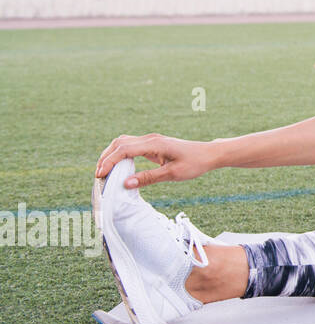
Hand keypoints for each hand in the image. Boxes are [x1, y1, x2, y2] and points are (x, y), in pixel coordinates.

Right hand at [93, 133, 215, 188]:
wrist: (208, 154)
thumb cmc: (194, 163)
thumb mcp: (172, 174)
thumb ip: (149, 178)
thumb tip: (125, 184)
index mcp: (154, 144)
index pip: (124, 149)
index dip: (109, 162)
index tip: (99, 175)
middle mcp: (150, 139)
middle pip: (119, 143)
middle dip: (105, 158)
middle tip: (98, 175)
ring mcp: (150, 141)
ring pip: (123, 143)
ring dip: (111, 155)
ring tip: (103, 172)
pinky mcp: (152, 145)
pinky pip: (130, 147)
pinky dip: (120, 155)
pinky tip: (117, 167)